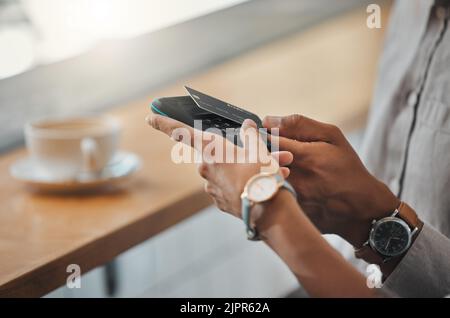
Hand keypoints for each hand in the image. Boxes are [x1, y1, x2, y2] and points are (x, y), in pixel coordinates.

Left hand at [147, 115, 291, 217]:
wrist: (266, 211)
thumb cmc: (260, 176)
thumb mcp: (258, 150)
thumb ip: (250, 134)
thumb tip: (247, 126)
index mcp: (210, 150)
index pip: (181, 132)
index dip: (164, 123)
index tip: (150, 117)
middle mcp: (205, 168)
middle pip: (216, 153)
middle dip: (236, 153)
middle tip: (256, 154)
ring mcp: (210, 187)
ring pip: (226, 171)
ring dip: (243, 169)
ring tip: (268, 172)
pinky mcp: (219, 201)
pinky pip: (228, 186)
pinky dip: (242, 183)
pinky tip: (258, 184)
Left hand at [263, 114, 399, 246]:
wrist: (359, 206)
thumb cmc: (346, 167)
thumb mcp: (331, 136)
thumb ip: (298, 124)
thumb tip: (267, 120)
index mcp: (305, 157)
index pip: (266, 141)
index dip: (255, 135)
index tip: (251, 130)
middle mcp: (295, 179)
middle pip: (259, 162)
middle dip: (254, 153)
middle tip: (255, 148)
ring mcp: (291, 198)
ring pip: (260, 179)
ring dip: (258, 170)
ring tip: (266, 166)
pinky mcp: (288, 212)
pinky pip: (267, 195)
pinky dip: (265, 186)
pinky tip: (271, 183)